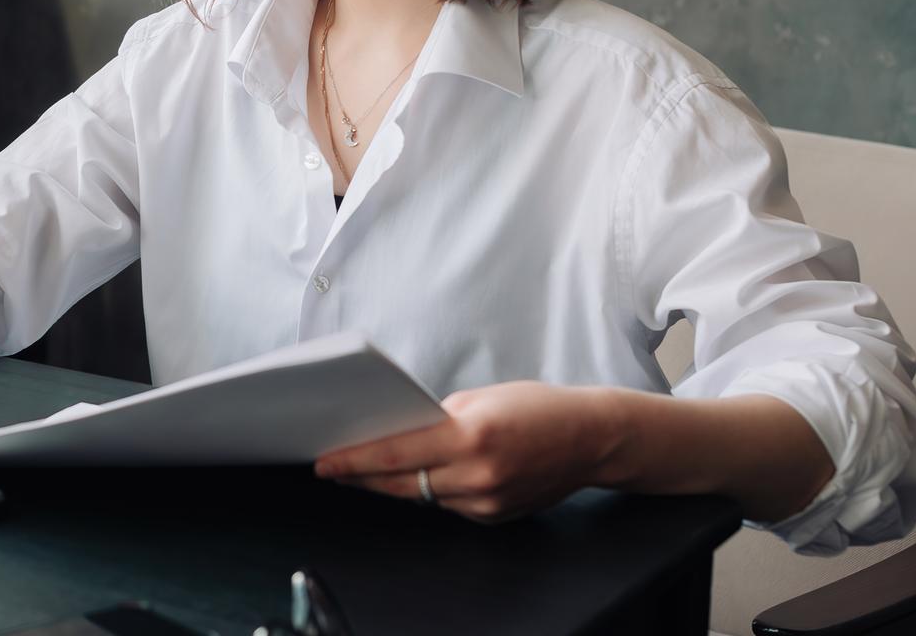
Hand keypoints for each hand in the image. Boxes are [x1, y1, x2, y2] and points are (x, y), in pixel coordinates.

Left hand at [312, 381, 619, 522]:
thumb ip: (435, 420)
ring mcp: (486, 502)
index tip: (324, 462)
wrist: (591, 438)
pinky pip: (447, 504)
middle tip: (331, 468)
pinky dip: (430, 489)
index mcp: (471, 437)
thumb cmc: (535, 407)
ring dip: (393, 483)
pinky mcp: (493, 516)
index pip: (396, 454)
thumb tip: (397, 434)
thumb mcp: (479, 399)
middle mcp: (478, 476)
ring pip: (421, 496)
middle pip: (401, 483)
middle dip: (361, 476)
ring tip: (364, 470)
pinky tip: (416, 476)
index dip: (354, 460)